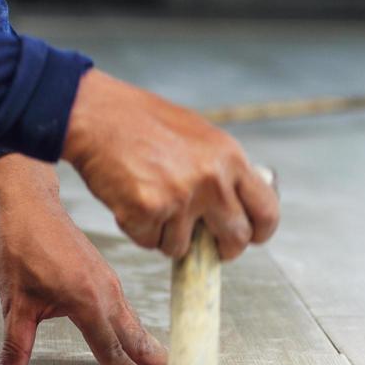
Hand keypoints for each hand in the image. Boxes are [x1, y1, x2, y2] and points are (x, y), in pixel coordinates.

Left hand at [0, 155, 167, 364]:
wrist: (28, 206)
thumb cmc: (20, 249)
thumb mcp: (14, 303)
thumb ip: (14, 346)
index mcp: (87, 302)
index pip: (113, 351)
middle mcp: (106, 293)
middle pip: (136, 338)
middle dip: (157, 364)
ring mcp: (109, 282)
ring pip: (133, 323)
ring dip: (148, 347)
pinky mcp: (105, 275)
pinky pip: (126, 309)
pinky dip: (135, 329)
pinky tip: (136, 338)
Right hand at [62, 69, 280, 259]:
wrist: (97, 116)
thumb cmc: (144, 123)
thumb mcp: (201, 137)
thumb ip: (223, 171)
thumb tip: (237, 209)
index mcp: (230, 158)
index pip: (267, 212)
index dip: (259, 232)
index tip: (250, 238)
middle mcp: (211, 181)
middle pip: (235, 240)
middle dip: (220, 249)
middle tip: (204, 243)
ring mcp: (179, 198)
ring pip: (184, 247)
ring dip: (167, 234)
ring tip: (152, 199)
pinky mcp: (146, 212)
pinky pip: (150, 242)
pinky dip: (140, 229)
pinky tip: (131, 198)